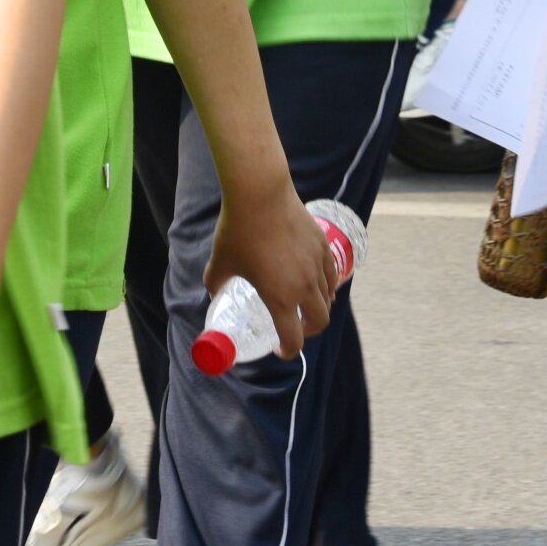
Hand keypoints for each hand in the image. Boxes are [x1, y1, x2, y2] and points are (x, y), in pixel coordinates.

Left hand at [203, 181, 336, 361]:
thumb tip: (215, 293)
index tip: (280, 349)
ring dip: (319, 307)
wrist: (260, 193)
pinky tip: (317, 281)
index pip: (293, 339)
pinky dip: (327, 285)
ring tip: (306, 305)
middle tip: (296, 329)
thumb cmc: (238, 230)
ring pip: (328, 297)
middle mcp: (305, 286)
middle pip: (320, 322)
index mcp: (280, 298)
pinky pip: (331, 274)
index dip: (288, 351)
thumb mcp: (219, 263)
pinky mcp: (323, 245)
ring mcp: (317, 265)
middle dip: (309, 332)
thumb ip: (216, 284)